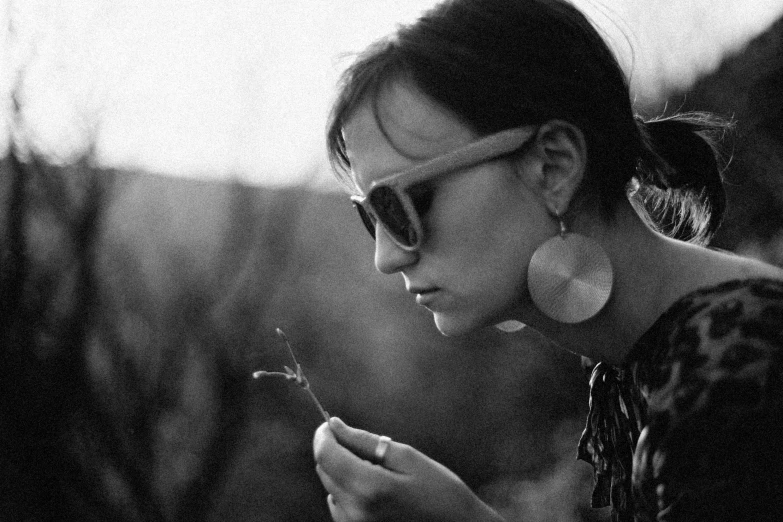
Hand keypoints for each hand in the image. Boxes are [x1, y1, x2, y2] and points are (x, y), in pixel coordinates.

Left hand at [313, 417, 503, 521]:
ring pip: (331, 489)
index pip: (326, 455)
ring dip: (343, 473)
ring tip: (377, 471)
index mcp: (369, 488)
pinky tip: (375, 491)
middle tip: (363, 445)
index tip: (330, 424)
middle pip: (325, 471)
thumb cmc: (441, 492)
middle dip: (335, 452)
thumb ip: (366, 442)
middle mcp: (355, 512)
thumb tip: (335, 426)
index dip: (323, 435)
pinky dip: (349, 493)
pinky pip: (340, 508)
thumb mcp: (408, 458)